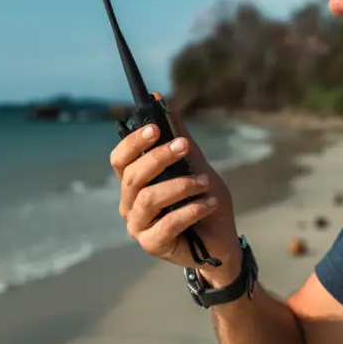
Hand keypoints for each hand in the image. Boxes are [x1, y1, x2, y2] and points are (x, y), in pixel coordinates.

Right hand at [109, 93, 241, 277]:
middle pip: (132, 177)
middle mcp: (130, 204)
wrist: (222, 240)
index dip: (133, 143)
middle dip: (159, 158)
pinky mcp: (152, 245)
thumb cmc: (203, 201)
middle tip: (184, 146)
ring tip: (206, 182)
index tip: (155, 128)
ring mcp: (138, 226)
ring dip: (180, 186)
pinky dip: (191, 210)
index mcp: (134, 183)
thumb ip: (178, 136)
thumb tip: (160, 99)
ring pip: (148, 199)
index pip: (120, 160)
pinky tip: (208, 204)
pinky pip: (167, 224)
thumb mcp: (195, 164)